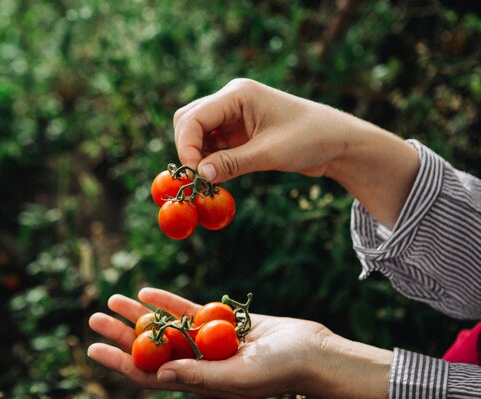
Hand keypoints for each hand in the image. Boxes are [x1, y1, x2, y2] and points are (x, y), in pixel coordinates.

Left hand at [88, 287, 324, 398]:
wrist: (312, 352)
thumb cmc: (280, 370)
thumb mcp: (239, 377)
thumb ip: (200, 376)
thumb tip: (159, 373)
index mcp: (197, 382)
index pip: (148, 374)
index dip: (119, 362)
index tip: (94, 348)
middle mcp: (197, 363)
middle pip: (149, 347)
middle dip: (121, 333)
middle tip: (94, 317)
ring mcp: (207, 341)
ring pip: (164, 325)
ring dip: (138, 313)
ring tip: (112, 298)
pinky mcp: (220, 322)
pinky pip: (187, 310)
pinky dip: (166, 301)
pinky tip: (147, 291)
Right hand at [173, 78, 418, 228]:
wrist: (338, 142)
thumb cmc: (310, 139)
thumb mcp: (270, 153)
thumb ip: (232, 164)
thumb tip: (200, 176)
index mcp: (238, 94)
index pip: (195, 117)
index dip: (187, 146)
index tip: (195, 173)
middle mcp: (231, 100)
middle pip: (189, 120)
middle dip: (187, 148)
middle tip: (197, 176)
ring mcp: (234, 115)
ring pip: (197, 132)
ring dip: (197, 155)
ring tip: (208, 178)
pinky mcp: (238, 131)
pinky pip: (211, 143)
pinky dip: (209, 159)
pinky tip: (218, 173)